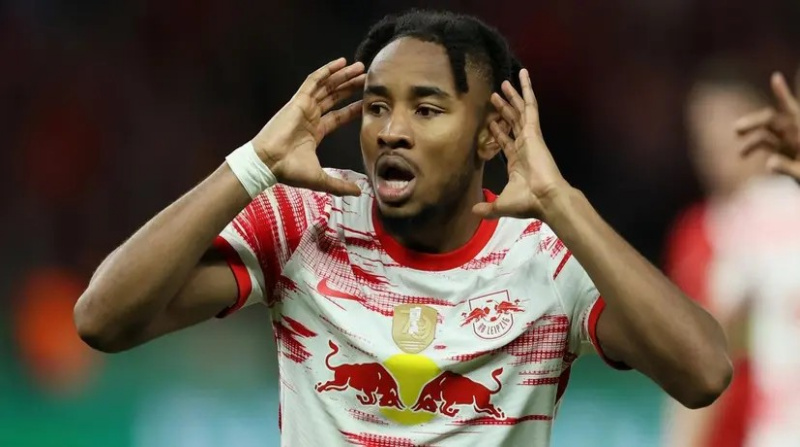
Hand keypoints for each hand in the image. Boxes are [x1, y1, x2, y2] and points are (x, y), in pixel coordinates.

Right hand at [252, 58, 365, 195]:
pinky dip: (326, 71)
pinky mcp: (298, 101)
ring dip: (342, 76)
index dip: (352, 109)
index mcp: (315, 132)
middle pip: (334, 97)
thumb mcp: (321, 179)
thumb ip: (340, 185)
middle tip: (366, 77)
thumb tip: (359, 192)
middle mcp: (310, 116)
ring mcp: (303, 107)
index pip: (338, 116)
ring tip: (359, 67)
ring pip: (327, 86)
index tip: (366, 102)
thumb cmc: (289, 171)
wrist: (269, 163)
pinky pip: (313, 81)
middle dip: (350, 87)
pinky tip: (341, 63)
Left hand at [473, 69, 570, 219]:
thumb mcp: (502, 205)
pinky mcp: (534, 130)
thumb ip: (488, 207)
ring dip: (513, 96)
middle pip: (513, 122)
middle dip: (504, 109)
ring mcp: (530, 136)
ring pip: (520, 111)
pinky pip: (529, 106)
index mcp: (517, 161)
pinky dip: (527, 90)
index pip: (505, 141)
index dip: (497, 131)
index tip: (490, 121)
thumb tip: (474, 212)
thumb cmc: (526, 202)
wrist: (544, 197)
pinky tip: (523, 76)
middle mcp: (524, 146)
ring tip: (504, 82)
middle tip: (495, 95)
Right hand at [735, 72, 799, 179]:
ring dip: (749, 130)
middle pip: (771, 119)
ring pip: (765, 128)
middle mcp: (794, 133)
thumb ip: (786, 168)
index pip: (791, 109)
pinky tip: (741, 155)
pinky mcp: (782, 151)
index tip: (775, 77)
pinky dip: (751, 147)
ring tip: (735, 133)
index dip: (782, 94)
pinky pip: (764, 143)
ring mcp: (788, 141)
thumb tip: (768, 164)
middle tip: (735, 129)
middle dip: (753, 121)